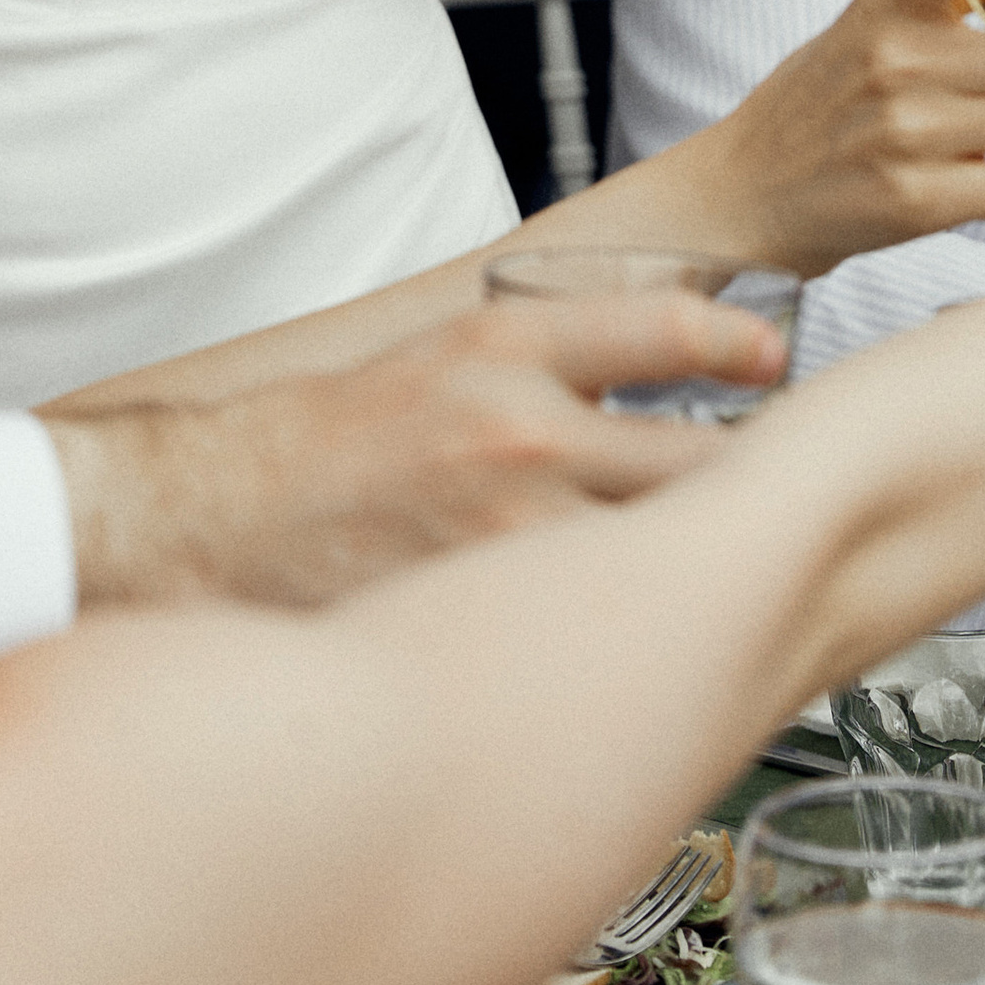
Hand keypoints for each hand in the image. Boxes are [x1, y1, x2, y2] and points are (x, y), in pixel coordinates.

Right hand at [48, 291, 785, 609]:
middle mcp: (518, 430)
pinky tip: (651, 660)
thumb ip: (551, 360)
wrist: (200, 524)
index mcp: (501, 345)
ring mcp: (510, 535)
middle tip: (783, 506)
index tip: (775, 366)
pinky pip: (608, 639)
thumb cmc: (319, 446)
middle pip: (708, 461)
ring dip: (712, 578)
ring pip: (673, 558)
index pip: (671, 325)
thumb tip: (673, 365)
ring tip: (731, 594)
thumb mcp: (436, 355)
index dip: (744, 347)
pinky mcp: (491, 625)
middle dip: (757, 489)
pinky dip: (642, 647)